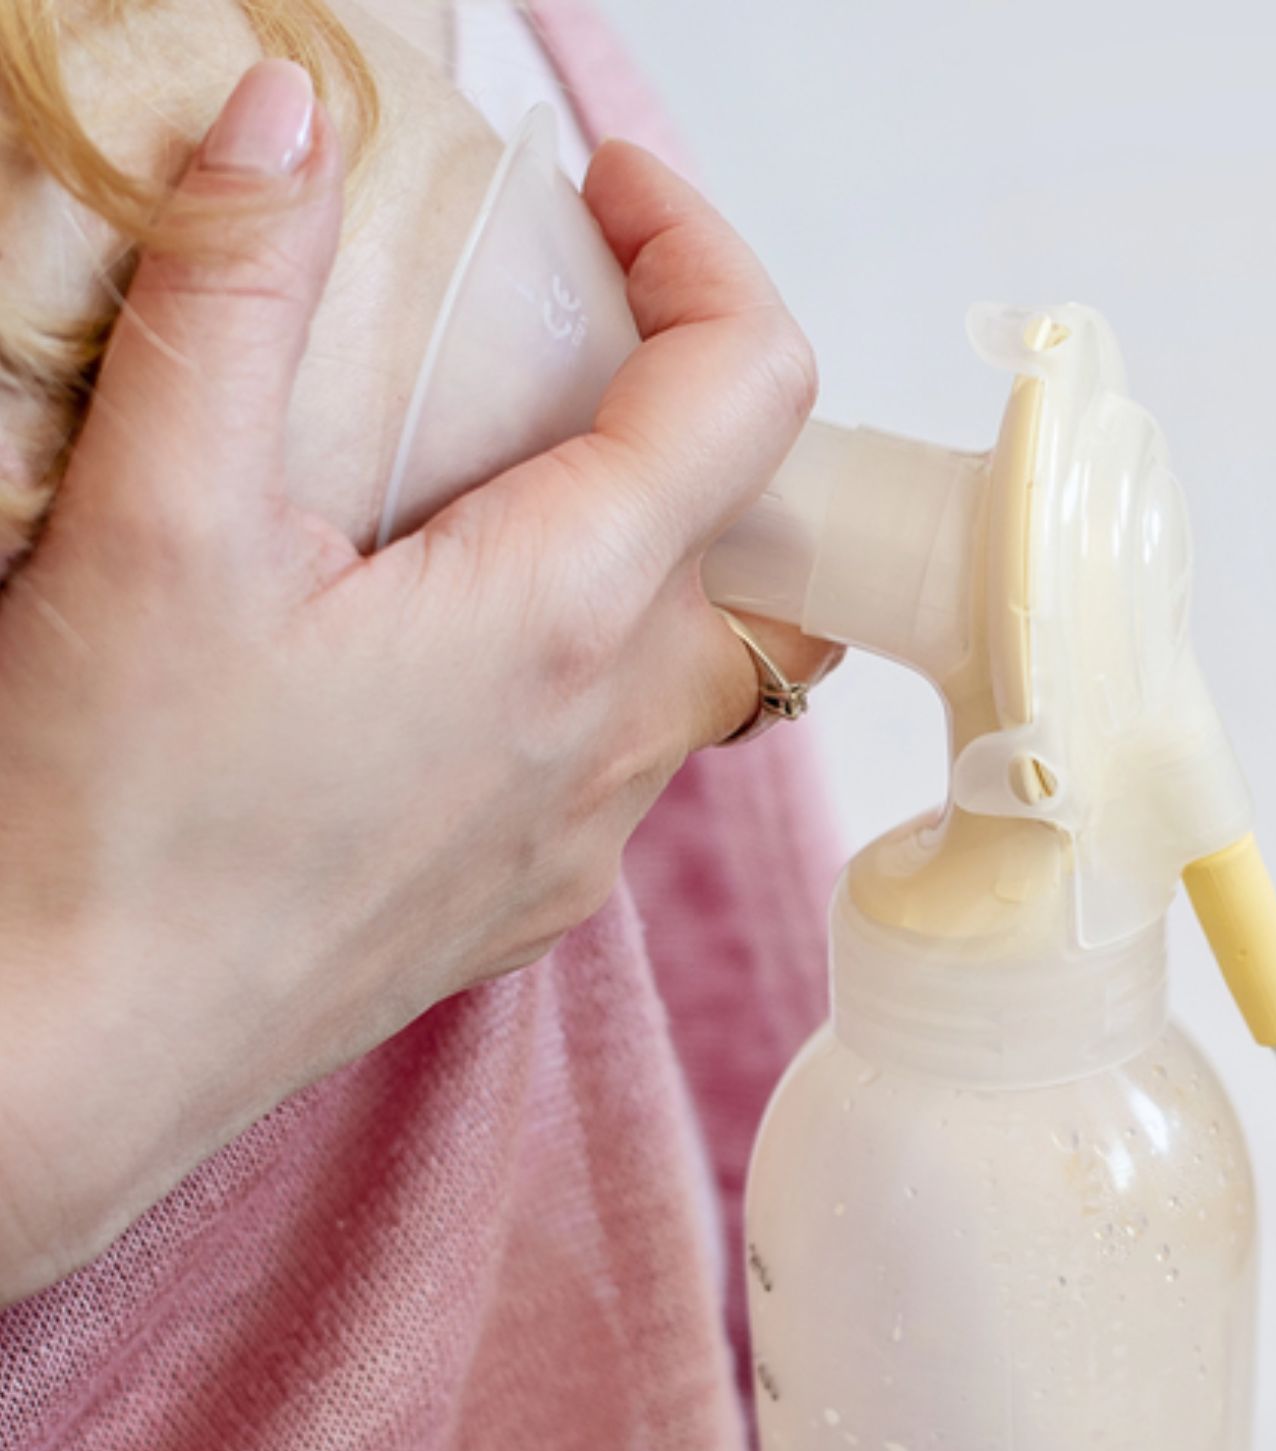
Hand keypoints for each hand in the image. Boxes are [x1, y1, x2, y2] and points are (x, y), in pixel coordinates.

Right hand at [0, 61, 834, 1301]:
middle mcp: (620, 731)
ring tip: (490, 480)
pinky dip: (583, 656)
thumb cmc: (115, 815)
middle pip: (748, 525)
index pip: (751, 388)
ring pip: (697, 646)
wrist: (78, 1056)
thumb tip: (285, 122)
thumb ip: (232, 299)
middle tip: (543, 330)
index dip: (703, 253)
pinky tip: (441, 641)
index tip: (607, 200)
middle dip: (675, 398)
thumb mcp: (152, 520)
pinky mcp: (536, 894)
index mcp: (565, 613)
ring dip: (637, 539)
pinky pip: (624, 746)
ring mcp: (590, 830)